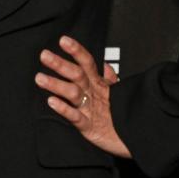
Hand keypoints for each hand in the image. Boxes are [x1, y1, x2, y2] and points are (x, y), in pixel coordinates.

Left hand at [35, 36, 131, 157]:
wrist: (138, 137)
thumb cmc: (125, 116)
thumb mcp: (119, 93)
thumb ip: (111, 79)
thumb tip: (105, 65)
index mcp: (100, 85)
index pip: (88, 63)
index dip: (76, 51)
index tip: (63, 40)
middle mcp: (94, 94)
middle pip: (77, 75)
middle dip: (60, 64)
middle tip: (44, 55)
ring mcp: (92, 110)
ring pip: (73, 94)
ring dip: (56, 85)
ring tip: (40, 78)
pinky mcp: (91, 128)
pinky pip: (76, 117)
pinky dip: (64, 109)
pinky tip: (51, 102)